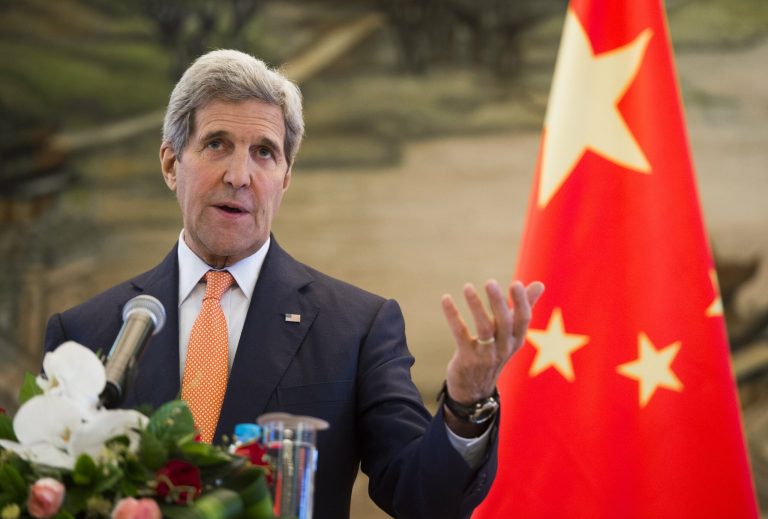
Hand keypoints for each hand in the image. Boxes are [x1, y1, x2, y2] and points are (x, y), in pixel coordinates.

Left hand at [441, 280, 543, 405]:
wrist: (475, 390)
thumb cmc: (495, 353)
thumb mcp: (511, 334)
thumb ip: (524, 307)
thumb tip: (540, 284)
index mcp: (516, 339)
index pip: (523, 319)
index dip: (521, 302)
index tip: (516, 283)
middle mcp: (504, 348)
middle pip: (505, 322)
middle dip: (498, 302)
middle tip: (490, 282)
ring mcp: (486, 355)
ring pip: (484, 328)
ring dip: (476, 306)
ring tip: (467, 287)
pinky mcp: (467, 358)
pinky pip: (460, 334)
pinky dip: (453, 315)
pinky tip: (446, 299)